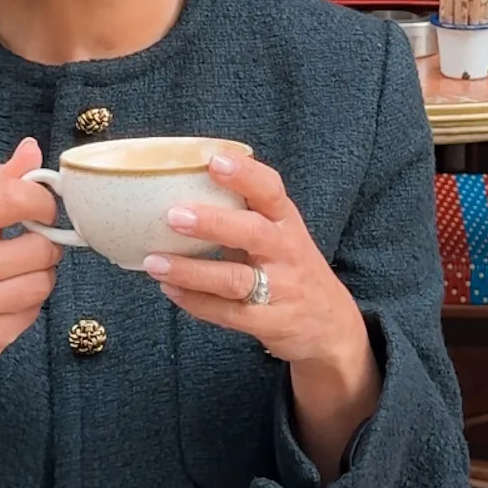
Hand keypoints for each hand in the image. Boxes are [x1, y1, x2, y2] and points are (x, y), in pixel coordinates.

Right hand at [0, 139, 59, 485]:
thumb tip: (30, 148)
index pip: (12, 199)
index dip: (43, 203)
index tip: (43, 212)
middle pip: (40, 248)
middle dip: (45, 249)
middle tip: (31, 252)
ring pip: (42, 282)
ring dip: (40, 279)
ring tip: (18, 279)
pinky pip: (33, 314)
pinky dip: (29, 308)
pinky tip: (6, 305)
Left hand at [144, 151, 380, 481]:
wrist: (332, 327)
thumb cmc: (292, 268)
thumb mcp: (280, 234)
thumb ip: (243, 213)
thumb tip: (178, 189)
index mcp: (286, 222)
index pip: (270, 190)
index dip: (244, 174)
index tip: (214, 159)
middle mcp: (287, 252)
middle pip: (253, 233)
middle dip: (213, 223)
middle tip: (174, 215)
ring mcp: (281, 290)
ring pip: (235, 279)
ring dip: (192, 271)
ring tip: (155, 263)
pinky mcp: (271, 323)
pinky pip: (229, 313)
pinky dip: (196, 302)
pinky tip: (169, 290)